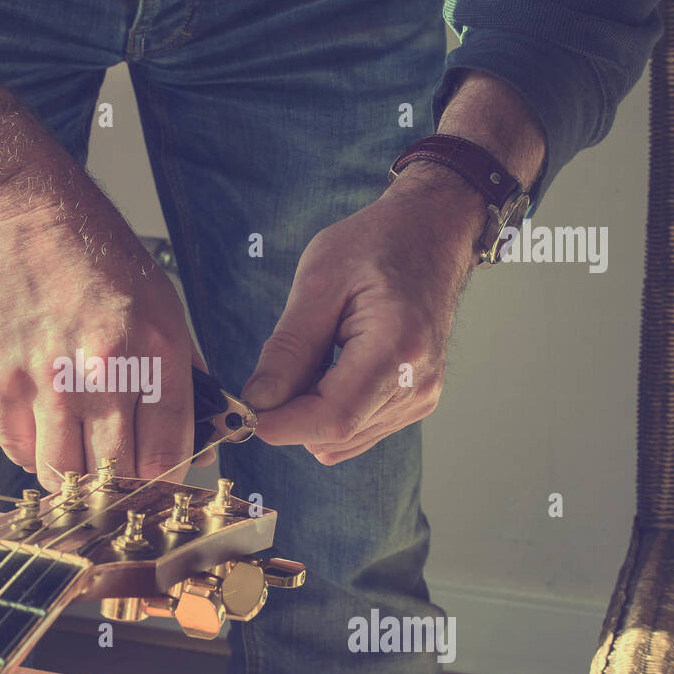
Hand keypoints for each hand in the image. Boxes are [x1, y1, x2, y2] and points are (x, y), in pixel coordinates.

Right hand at [0, 80, 206, 490]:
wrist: (19, 213)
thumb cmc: (96, 256)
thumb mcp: (163, 304)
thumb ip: (182, 374)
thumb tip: (196, 438)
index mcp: (154, 349)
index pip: (168, 455)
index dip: (165, 479)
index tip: (157, 478)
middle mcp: (101, 369)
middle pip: (116, 475)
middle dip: (120, 484)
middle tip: (117, 475)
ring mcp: (45, 379)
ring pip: (64, 475)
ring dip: (74, 478)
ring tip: (79, 458)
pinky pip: (17, 450)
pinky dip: (33, 453)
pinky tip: (44, 433)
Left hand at [242, 70, 545, 465]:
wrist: (430, 233)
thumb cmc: (377, 245)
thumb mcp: (318, 282)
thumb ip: (288, 348)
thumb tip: (258, 401)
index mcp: (397, 349)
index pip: (334, 417)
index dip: (282, 424)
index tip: (243, 411)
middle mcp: (416, 385)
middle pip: (335, 434)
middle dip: (289, 417)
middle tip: (271, 374)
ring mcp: (420, 398)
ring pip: (342, 440)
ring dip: (309, 415)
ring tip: (309, 361)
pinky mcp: (414, 402)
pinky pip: (358, 430)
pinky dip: (328, 413)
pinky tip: (327, 373)